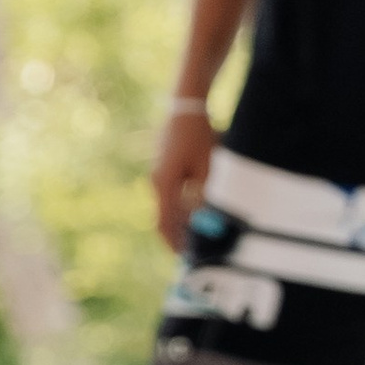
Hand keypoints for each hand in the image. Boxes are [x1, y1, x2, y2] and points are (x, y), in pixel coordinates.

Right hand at [152, 109, 215, 253]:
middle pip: (165, 217)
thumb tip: (207, 221)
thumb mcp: (208, 168)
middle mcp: (157, 181)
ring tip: (196, 236)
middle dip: (178, 235)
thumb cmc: (199, 136)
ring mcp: (159, 174)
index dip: (173, 242)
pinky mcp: (165, 168)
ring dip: (181, 222)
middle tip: (193, 251)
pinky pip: (171, 194)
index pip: (164, 222)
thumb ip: (206, 196)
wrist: (186, 107)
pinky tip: (195, 213)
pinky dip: (181, 207)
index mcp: (164, 183)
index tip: (184, 257)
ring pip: (169, 207)